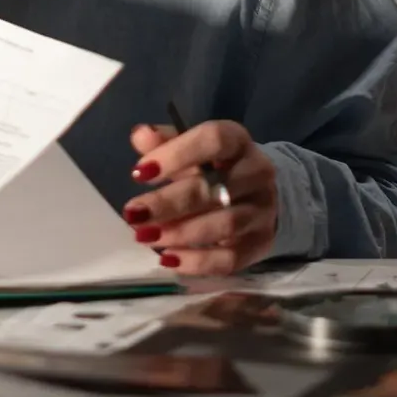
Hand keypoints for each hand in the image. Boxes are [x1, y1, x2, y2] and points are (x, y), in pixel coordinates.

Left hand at [122, 121, 277, 276]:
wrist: (260, 192)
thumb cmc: (214, 164)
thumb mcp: (190, 146)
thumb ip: (164, 141)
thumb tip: (140, 134)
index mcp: (237, 140)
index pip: (213, 140)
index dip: (175, 155)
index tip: (139, 173)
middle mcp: (257, 173)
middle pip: (212, 189)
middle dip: (168, 203)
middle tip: (133, 214)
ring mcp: (263, 210)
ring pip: (223, 226)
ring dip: (180, 233)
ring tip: (145, 236)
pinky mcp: (262, 243)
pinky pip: (232, 258)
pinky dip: (198, 262)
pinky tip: (168, 259)